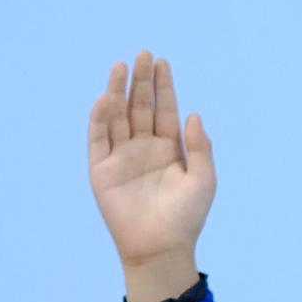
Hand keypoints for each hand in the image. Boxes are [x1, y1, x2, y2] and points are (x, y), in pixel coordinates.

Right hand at [90, 52, 216, 301]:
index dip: (163, 87)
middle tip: (143, 54)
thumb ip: (200, 147)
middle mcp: (143, 148)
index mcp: (168, 149)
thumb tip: (194, 115)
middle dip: (141, 81)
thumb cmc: (186, 217)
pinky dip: (100, 118)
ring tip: (121, 66)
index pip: (164, 110)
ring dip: (118, 91)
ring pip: (117, 116)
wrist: (161, 248)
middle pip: (140, 107)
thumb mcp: (203, 180)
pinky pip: (98, 139)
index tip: (162, 62)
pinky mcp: (101, 169)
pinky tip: (107, 98)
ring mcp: (121, 157)